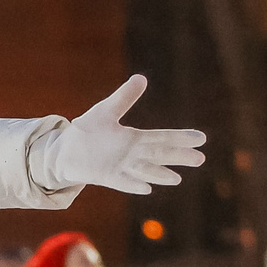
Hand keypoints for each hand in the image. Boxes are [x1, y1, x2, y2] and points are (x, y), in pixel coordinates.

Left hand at [36, 74, 205, 194]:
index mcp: (135, 139)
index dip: (181, 138)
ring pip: (144, 171)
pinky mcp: (106, 177)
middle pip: (159, 155)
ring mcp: (120, 167)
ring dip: (159, 174)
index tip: (201, 138)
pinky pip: (122, 182)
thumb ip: (125, 97)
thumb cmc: (88, 130)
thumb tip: (141, 78)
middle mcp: (131, 155)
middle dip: (179, 157)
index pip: (163, 137)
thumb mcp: (107, 110)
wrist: (65, 150)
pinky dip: (133, 185)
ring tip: (177, 179)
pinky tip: (147, 189)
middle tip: (200, 159)